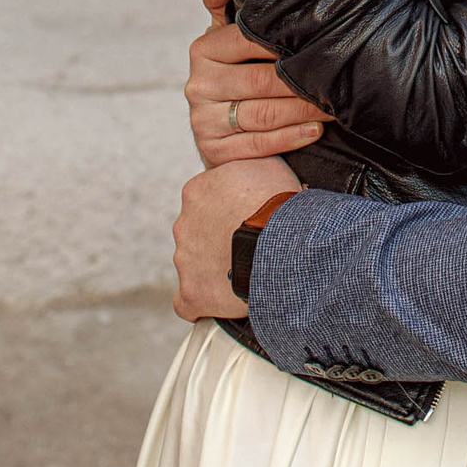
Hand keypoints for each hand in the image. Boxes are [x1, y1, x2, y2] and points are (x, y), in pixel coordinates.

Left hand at [172, 156, 301, 321]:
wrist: (283, 243)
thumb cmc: (280, 204)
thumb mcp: (268, 164)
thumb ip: (249, 166)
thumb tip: (256, 167)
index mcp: (197, 191)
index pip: (207, 200)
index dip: (231, 209)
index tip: (249, 216)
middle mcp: (183, 224)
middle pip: (199, 232)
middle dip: (220, 239)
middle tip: (252, 244)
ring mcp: (185, 260)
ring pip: (197, 265)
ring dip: (217, 268)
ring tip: (249, 272)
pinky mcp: (191, 293)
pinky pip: (188, 301)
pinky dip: (202, 302)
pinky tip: (222, 302)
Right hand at [188, 0, 329, 167]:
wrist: (224, 133)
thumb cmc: (242, 76)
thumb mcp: (233, 40)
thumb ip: (230, 5)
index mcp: (204, 50)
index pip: (251, 42)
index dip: (289, 44)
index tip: (325, 41)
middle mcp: (197, 84)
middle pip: (262, 81)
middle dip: (306, 82)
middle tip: (341, 80)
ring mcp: (202, 120)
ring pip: (263, 113)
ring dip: (305, 111)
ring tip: (336, 106)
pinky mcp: (213, 151)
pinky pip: (257, 144)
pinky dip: (290, 137)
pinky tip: (315, 130)